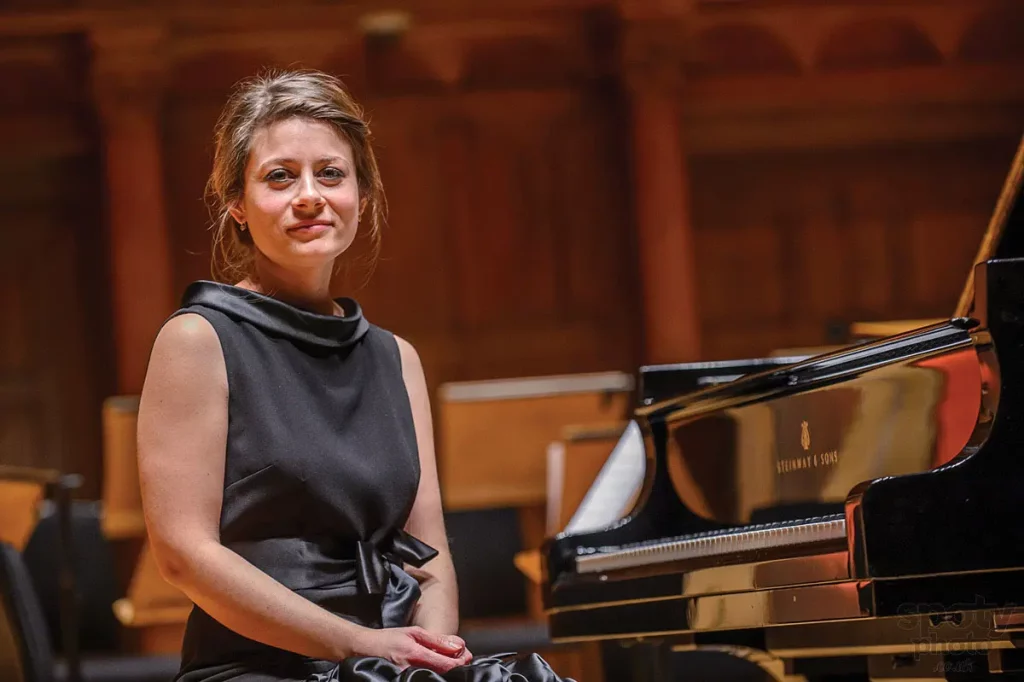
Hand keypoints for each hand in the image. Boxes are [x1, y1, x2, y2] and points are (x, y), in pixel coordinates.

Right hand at [353, 626, 471, 672]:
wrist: (365, 649)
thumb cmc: (389, 639)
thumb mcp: (414, 632)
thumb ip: (437, 640)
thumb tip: (459, 646)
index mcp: (414, 654)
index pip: (446, 665)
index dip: (460, 662)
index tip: (466, 657)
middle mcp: (410, 670)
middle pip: (443, 673)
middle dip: (456, 666)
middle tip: (462, 657)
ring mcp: (406, 678)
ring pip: (436, 676)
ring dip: (446, 668)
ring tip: (449, 659)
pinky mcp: (403, 680)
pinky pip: (426, 677)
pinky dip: (436, 671)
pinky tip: (437, 665)